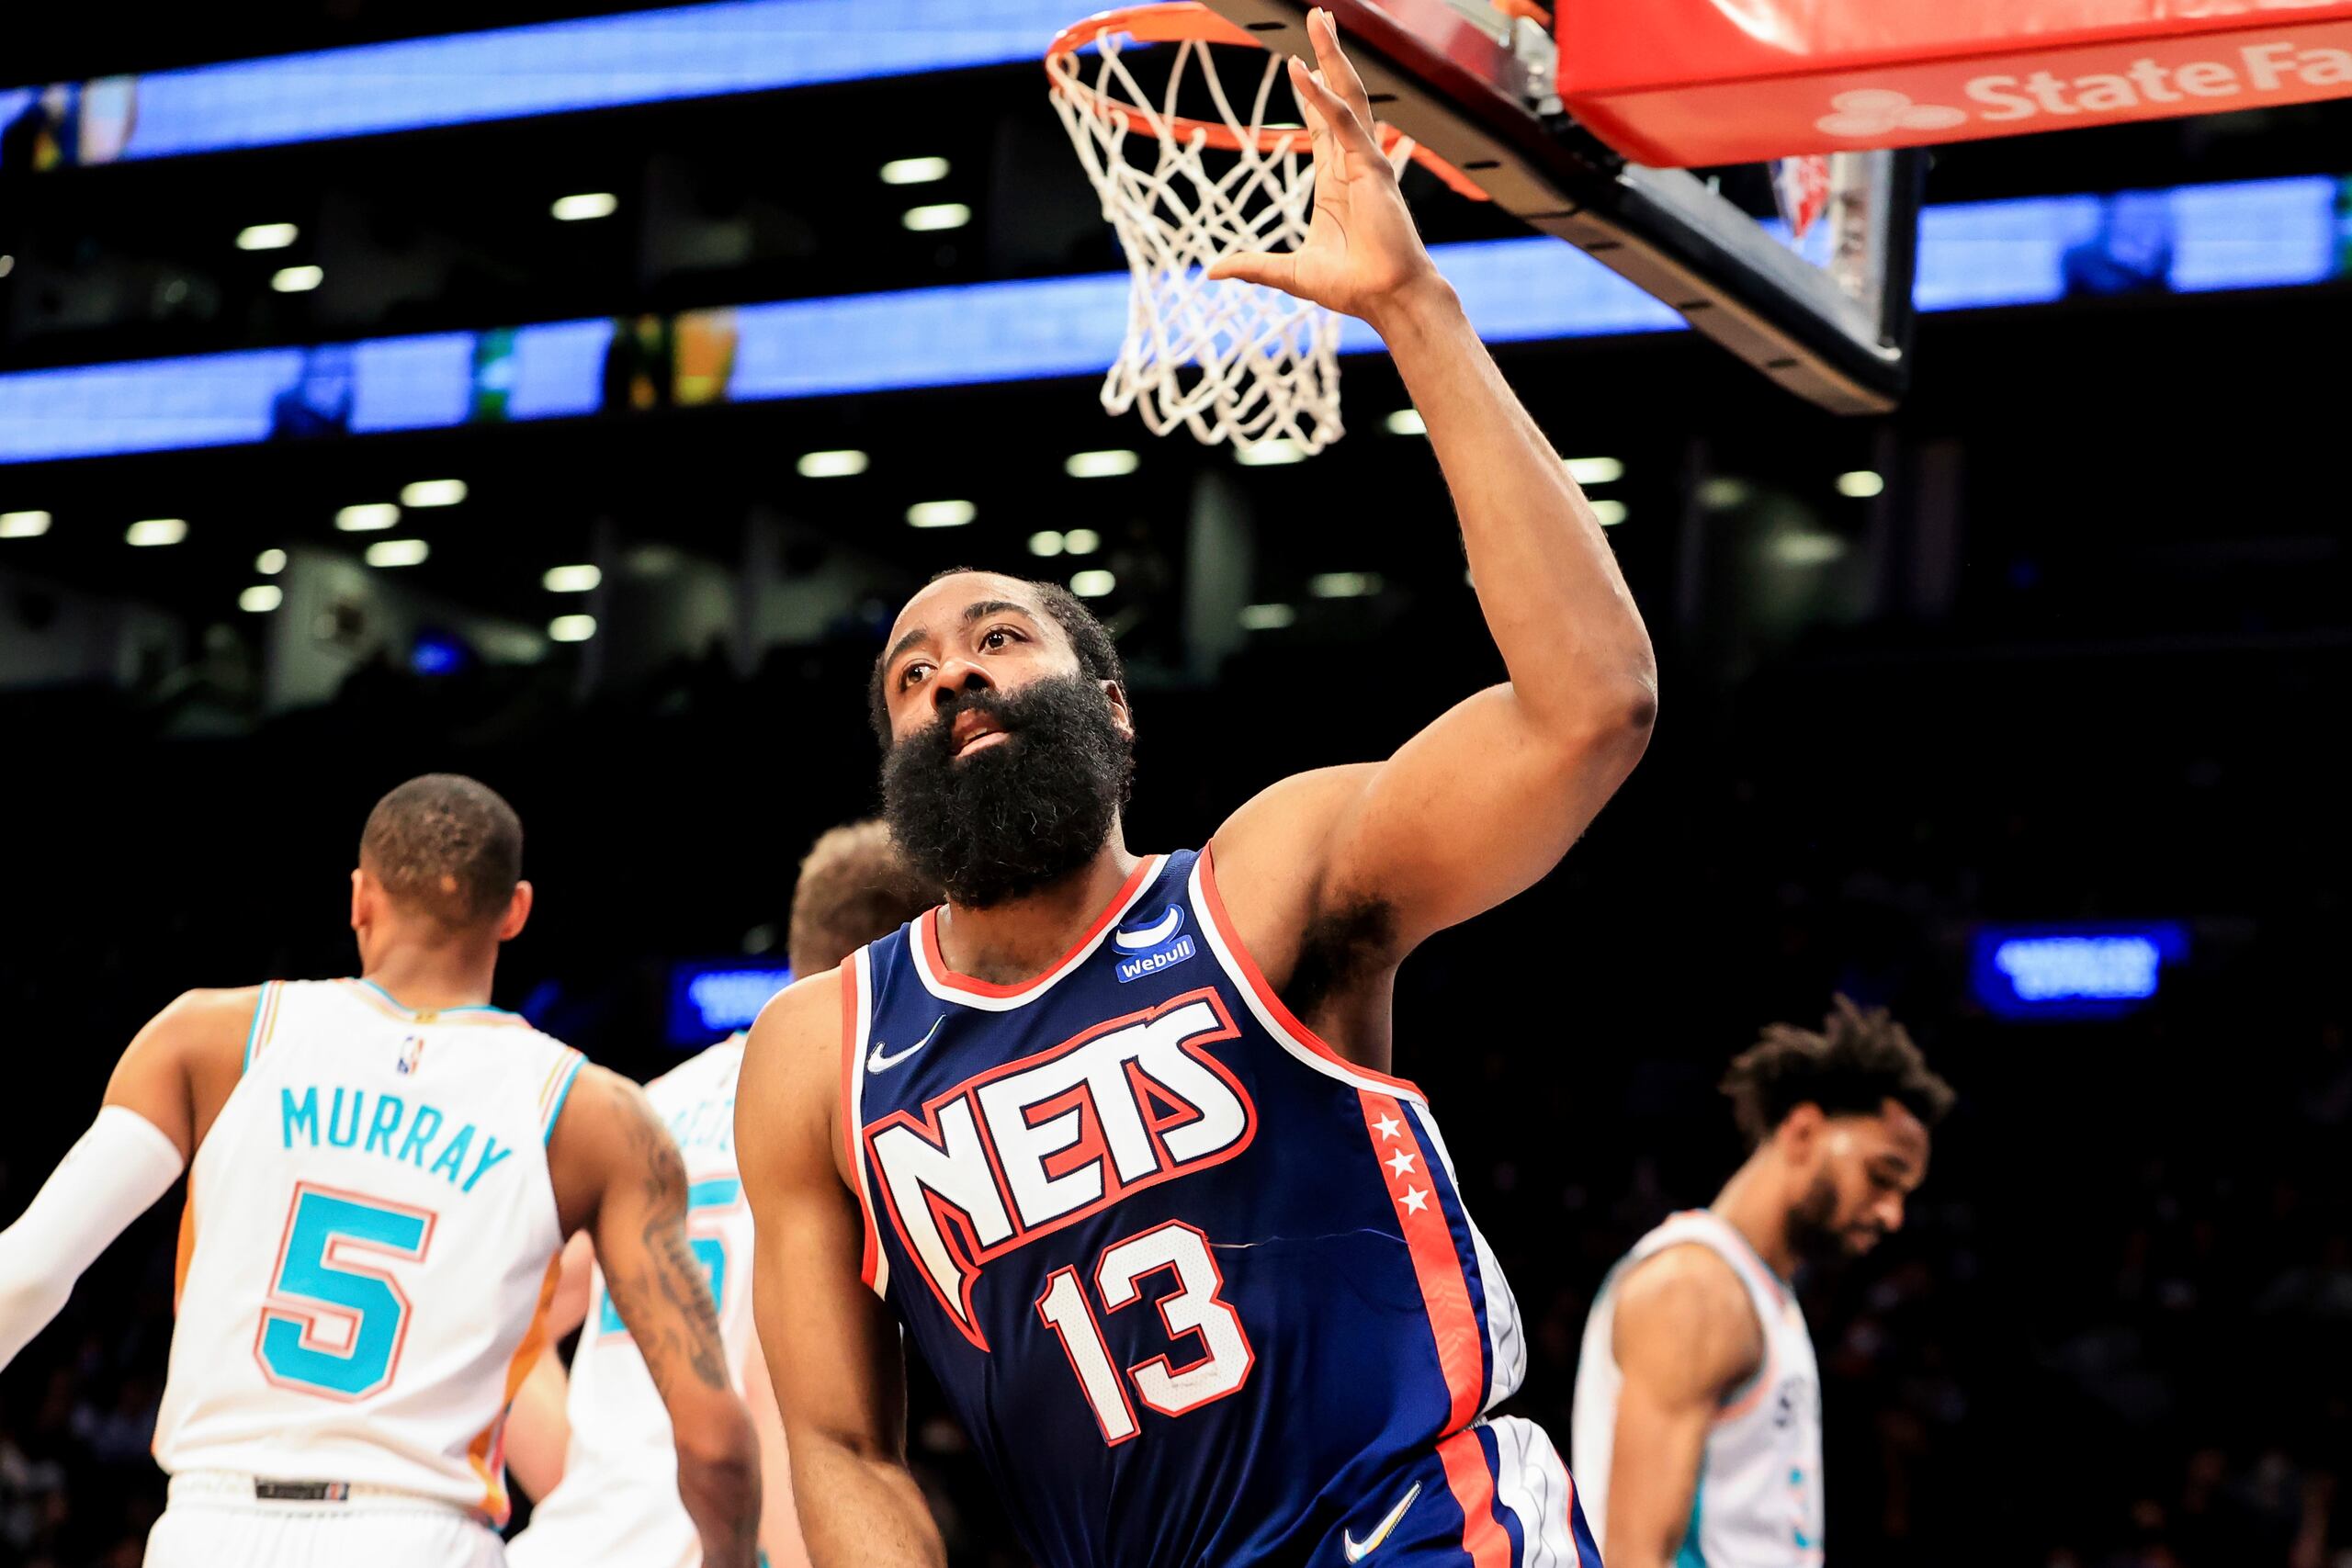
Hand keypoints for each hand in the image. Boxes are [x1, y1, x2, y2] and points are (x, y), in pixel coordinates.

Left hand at [1208, 7, 1443, 327]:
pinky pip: (1346, 122)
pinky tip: (1304, 70)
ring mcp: (1365, 160)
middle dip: (1327, 54)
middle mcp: (1352, 162)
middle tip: (1317, 17)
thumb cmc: (1352, 287)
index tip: (1301, 61)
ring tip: (1318, 20)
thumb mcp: (1289, 273)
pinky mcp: (1372, 167)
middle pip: (1338, 94)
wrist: (1385, 300)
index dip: (1311, 90)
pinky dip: (1323, 96)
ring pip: (1347, 93)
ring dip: (1331, 55)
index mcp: (1335, 180)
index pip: (1321, 122)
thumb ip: (1253, 265)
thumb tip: (1213, 270)